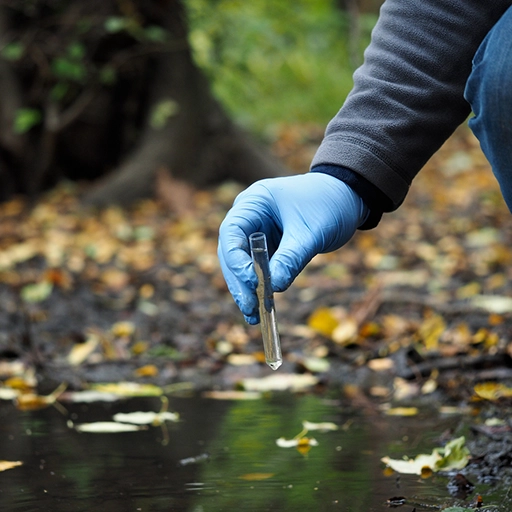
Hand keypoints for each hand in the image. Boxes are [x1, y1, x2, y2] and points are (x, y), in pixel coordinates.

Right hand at [218, 173, 367, 322]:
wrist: (348, 198)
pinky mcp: (268, 248)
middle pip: (232, 252)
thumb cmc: (329, 204)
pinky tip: (260, 311)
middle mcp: (249, 217)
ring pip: (242, 265)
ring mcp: (257, 233)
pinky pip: (257, 270)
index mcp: (254, 202)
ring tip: (253, 316)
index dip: (236, 259)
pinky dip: (259, 288)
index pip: (231, 232)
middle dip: (239, 281)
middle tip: (250, 306)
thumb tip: (274, 288)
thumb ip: (291, 258)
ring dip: (246, 290)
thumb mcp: (311, 232)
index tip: (251, 282)